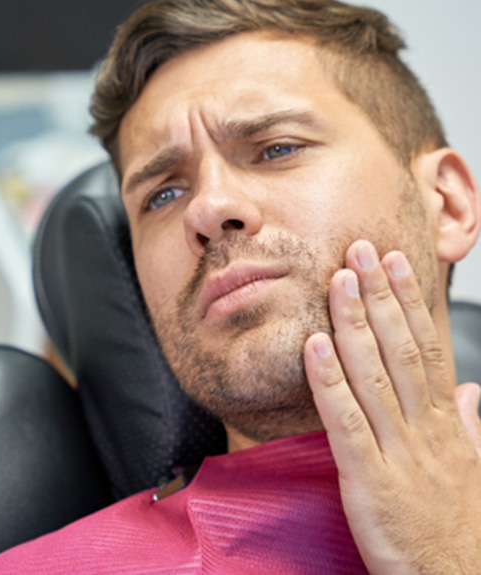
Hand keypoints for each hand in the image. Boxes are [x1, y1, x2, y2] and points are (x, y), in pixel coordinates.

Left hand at [304, 240, 480, 573]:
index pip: (427, 347)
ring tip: (338, 280)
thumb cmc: (459, 530)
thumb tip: (471, 391)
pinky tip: (314, 346)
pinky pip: (345, 421)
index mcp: (445, 423)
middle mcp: (424, 428)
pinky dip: (329, 381)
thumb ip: (470, 427)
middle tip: (360, 250)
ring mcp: (397, 451)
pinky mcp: (369, 479)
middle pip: (399, 348)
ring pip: (373, 374)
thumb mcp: (473, 471)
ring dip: (353, 323)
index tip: (395, 262)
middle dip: (378, 296)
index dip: (408, 301)